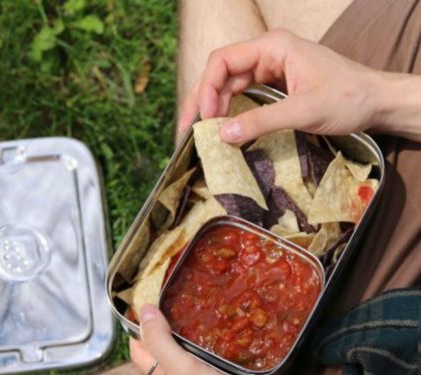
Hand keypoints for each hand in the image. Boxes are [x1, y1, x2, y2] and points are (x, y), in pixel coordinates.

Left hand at [131, 304, 318, 374]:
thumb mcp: (185, 373)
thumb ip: (162, 344)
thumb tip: (143, 311)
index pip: (142, 352)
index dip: (139, 328)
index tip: (146, 299)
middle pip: (170, 347)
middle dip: (170, 323)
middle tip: (177, 293)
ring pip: (198, 348)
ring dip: (199, 328)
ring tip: (204, 300)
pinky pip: (224, 353)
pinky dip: (225, 338)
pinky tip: (231, 320)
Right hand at [178, 29, 388, 143]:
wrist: (376, 102)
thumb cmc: (347, 99)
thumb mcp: (303, 111)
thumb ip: (261, 121)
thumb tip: (222, 135)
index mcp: (273, 47)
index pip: (223, 61)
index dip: (206, 89)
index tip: (203, 120)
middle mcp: (267, 53)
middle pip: (221, 73)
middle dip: (202, 100)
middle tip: (189, 131)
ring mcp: (270, 68)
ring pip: (229, 85)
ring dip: (214, 108)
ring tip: (203, 133)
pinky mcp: (275, 85)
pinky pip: (243, 95)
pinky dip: (229, 111)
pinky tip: (222, 127)